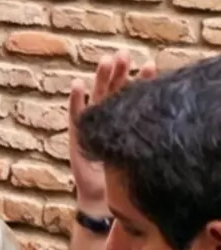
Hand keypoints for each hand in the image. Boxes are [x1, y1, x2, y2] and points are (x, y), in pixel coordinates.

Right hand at [68, 52, 155, 209]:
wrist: (105, 196)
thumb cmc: (125, 175)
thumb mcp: (142, 150)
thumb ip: (151, 134)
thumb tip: (173, 114)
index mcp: (124, 122)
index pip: (132, 96)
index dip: (140, 81)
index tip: (150, 64)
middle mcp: (107, 120)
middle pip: (113, 91)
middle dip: (118, 72)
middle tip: (123, 54)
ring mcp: (91, 126)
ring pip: (96, 98)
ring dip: (100, 79)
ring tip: (106, 61)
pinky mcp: (77, 136)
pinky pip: (76, 116)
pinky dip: (76, 101)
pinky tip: (78, 85)